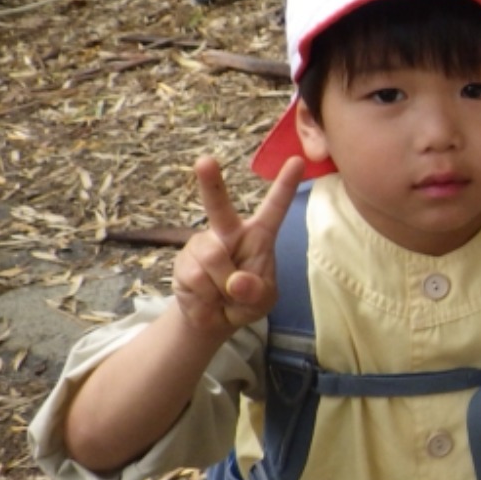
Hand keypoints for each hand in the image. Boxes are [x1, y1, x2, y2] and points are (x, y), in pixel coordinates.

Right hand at [169, 156, 303, 336]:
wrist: (213, 318)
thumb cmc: (246, 301)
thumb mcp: (262, 301)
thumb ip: (255, 292)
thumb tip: (236, 282)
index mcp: (259, 235)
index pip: (274, 208)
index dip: (285, 185)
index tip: (298, 160)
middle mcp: (228, 232)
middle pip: (218, 205)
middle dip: (211, 182)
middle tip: (204, 161)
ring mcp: (202, 244)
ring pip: (212, 258)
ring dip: (221, 285)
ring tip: (223, 293)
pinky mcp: (183, 260)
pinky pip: (196, 277)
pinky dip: (206, 295)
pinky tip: (206, 296)